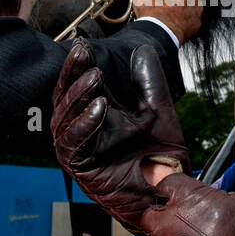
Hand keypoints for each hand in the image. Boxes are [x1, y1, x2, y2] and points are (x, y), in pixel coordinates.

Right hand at [52, 39, 190, 235]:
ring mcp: (79, 152)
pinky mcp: (80, 170)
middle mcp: (83, 133)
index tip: (82, 45)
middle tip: (82, 54)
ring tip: (94, 77)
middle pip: (62, 100)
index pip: (77, 87)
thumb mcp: (158, 111)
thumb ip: (149, 82)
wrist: (173, 190)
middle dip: (70, 75)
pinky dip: (84, 124)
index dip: (76, 66)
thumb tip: (142, 49)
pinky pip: (72, 145)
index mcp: (96, 117)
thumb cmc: (163, 156)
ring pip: (62, 120)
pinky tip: (99, 107)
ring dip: (77, 96)